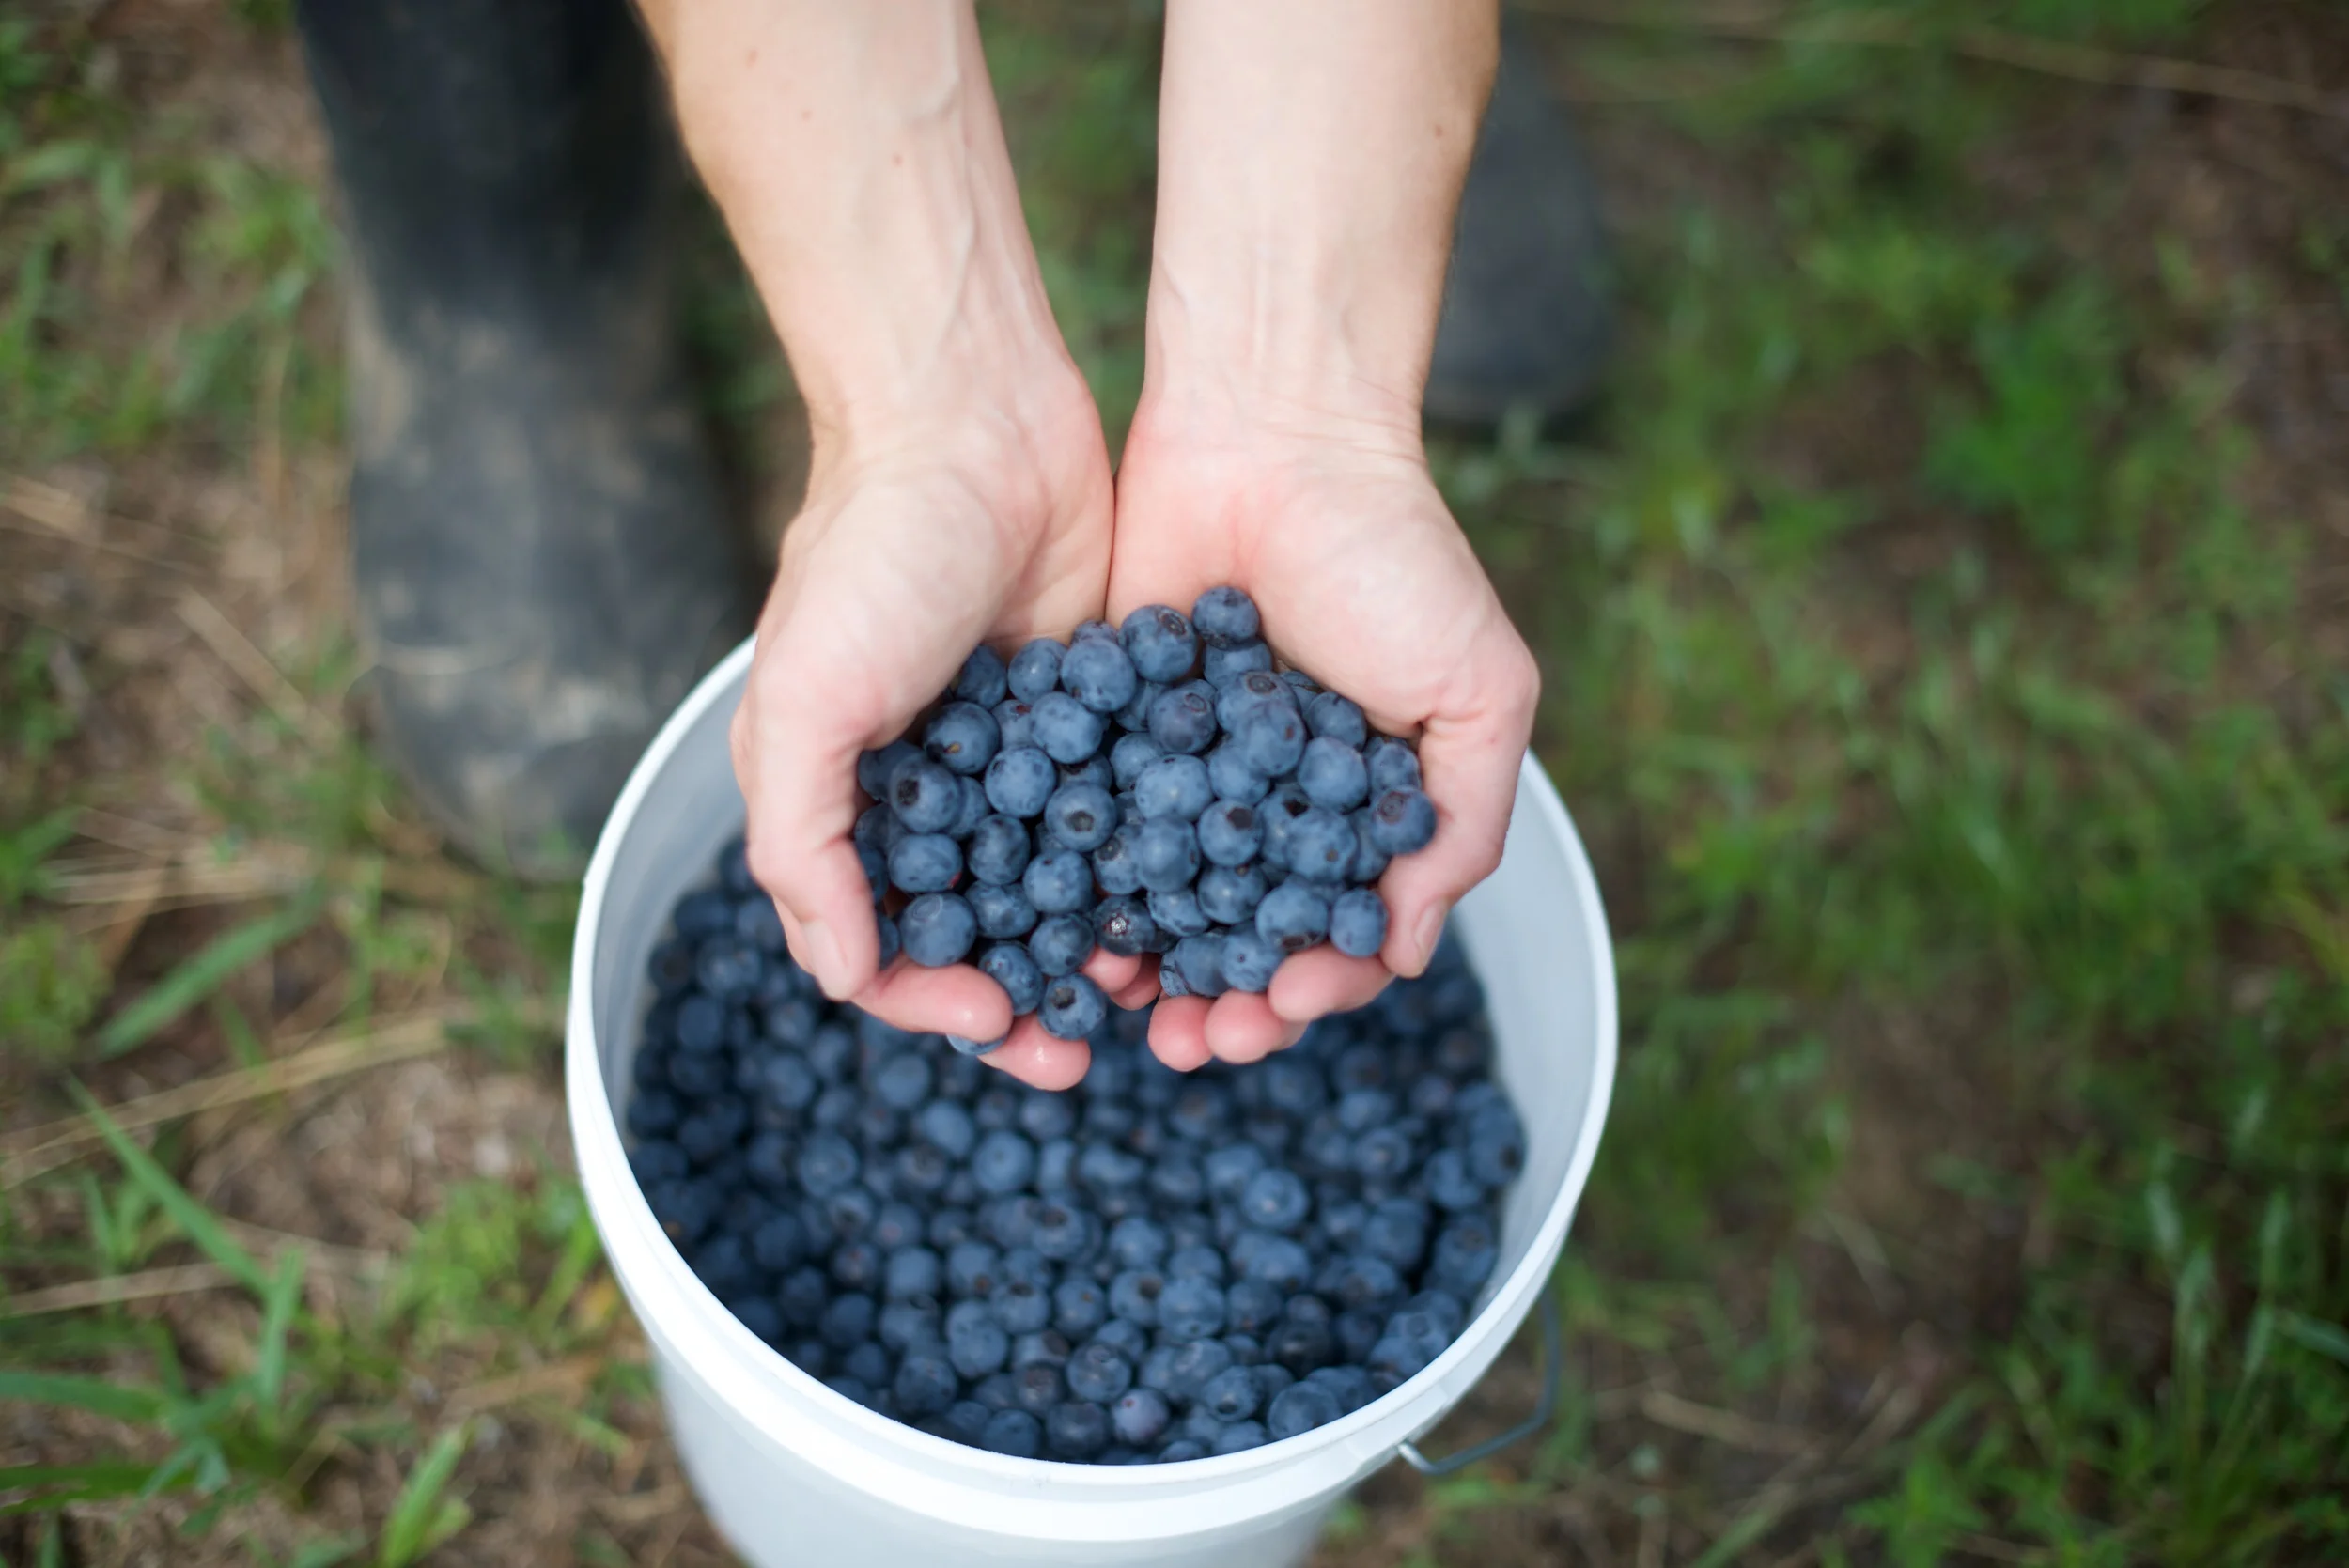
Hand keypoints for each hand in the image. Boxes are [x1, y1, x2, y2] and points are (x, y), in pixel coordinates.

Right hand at [642, 1, 1158, 1087]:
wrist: (973, 415)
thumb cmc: (869, 554)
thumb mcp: (803, 700)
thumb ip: (802, 839)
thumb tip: (838, 972)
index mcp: (846, 802)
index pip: (879, 947)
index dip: (929, 1002)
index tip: (993, 1023)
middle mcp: (931, 793)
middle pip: (978, 939)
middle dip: (1023, 1006)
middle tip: (1080, 1053)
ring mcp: (1018, 759)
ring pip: (1060, 891)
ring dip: (1094, 953)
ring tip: (1150, 997)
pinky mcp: (1099, 715)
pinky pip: (1125, 818)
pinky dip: (1150, 871)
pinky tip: (1192, 906)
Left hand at [1106, 389, 1538, 1071]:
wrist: (1274, 434)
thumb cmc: (1394, 557)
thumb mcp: (1480, 690)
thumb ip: (1463, 825)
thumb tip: (1412, 949)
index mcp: (1364, 808)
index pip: (1342, 932)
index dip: (1317, 985)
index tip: (1283, 1007)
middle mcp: (1276, 804)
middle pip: (1246, 936)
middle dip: (1225, 1001)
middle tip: (1198, 1042)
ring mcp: (1190, 774)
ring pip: (1166, 905)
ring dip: (1152, 972)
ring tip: (1129, 1015)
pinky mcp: (1110, 733)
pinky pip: (1095, 835)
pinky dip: (1086, 894)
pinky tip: (1069, 937)